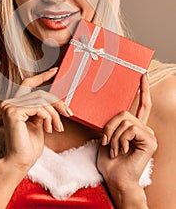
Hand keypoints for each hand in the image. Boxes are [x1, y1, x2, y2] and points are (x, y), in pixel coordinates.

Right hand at [0, 68, 70, 172]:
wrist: (21, 162)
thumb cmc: (29, 146)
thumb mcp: (39, 122)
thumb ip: (41, 109)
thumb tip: (54, 100)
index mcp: (14, 104)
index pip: (29, 83)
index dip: (42, 76)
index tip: (55, 71)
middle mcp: (9, 103)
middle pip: (40, 93)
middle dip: (57, 102)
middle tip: (68, 112)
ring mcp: (9, 106)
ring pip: (41, 100)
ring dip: (54, 114)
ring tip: (58, 127)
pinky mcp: (13, 112)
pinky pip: (39, 107)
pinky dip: (48, 117)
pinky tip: (49, 128)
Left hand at [97, 74, 156, 203]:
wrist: (115, 178)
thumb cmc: (109, 160)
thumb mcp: (106, 135)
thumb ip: (111, 122)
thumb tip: (103, 107)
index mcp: (135, 127)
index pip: (141, 104)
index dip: (143, 89)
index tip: (143, 75)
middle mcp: (144, 128)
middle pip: (125, 112)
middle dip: (110, 126)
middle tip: (105, 140)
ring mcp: (148, 134)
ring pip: (125, 120)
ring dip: (113, 135)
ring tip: (113, 149)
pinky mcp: (150, 140)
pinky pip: (130, 128)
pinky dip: (119, 139)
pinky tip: (121, 150)